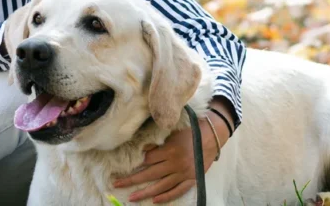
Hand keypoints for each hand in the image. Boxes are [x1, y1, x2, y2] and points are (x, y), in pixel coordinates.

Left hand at [112, 99, 233, 203]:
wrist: (213, 135)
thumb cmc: (190, 130)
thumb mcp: (172, 132)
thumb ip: (158, 142)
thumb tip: (142, 151)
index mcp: (170, 150)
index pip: (147, 160)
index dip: (134, 165)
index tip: (121, 168)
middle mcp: (176, 163)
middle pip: (149, 174)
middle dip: (131, 180)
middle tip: (116, 184)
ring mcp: (184, 173)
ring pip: (161, 186)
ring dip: (145, 193)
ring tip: (131, 197)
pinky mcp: (193, 179)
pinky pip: (178, 191)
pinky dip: (166, 196)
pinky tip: (155, 200)